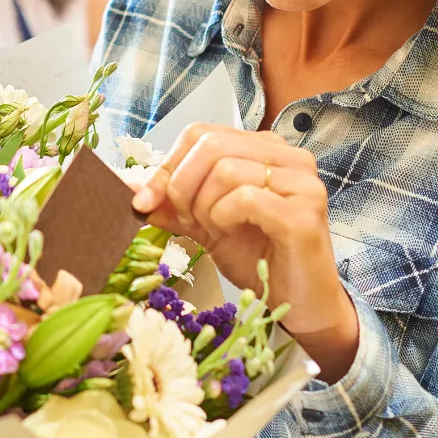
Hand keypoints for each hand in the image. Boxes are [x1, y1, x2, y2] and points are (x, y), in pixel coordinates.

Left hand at [129, 124, 358, 382]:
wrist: (299, 305)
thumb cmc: (257, 259)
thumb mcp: (205, 224)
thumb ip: (173, 204)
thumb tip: (132, 190)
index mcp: (265, 148)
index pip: (201, 132)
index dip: (167, 165)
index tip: (149, 200)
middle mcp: (288, 156)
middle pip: (211, 144)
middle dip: (182, 185)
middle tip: (186, 220)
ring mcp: (301, 181)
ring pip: (225, 169)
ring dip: (204, 206)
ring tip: (214, 229)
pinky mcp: (304, 212)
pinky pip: (245, 198)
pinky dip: (224, 217)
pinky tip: (229, 233)